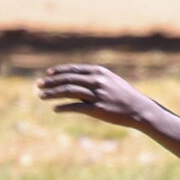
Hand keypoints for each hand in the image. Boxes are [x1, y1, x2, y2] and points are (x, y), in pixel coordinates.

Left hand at [34, 63, 155, 130]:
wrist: (140, 110)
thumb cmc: (125, 96)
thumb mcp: (111, 82)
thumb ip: (94, 79)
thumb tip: (75, 80)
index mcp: (100, 72)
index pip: (74, 69)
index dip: (59, 71)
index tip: (48, 74)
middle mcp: (97, 81)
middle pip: (68, 79)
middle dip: (51, 82)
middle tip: (38, 84)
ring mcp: (97, 95)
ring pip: (68, 91)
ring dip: (52, 93)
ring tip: (41, 96)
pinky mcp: (98, 109)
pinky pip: (75, 107)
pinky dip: (63, 107)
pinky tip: (55, 109)